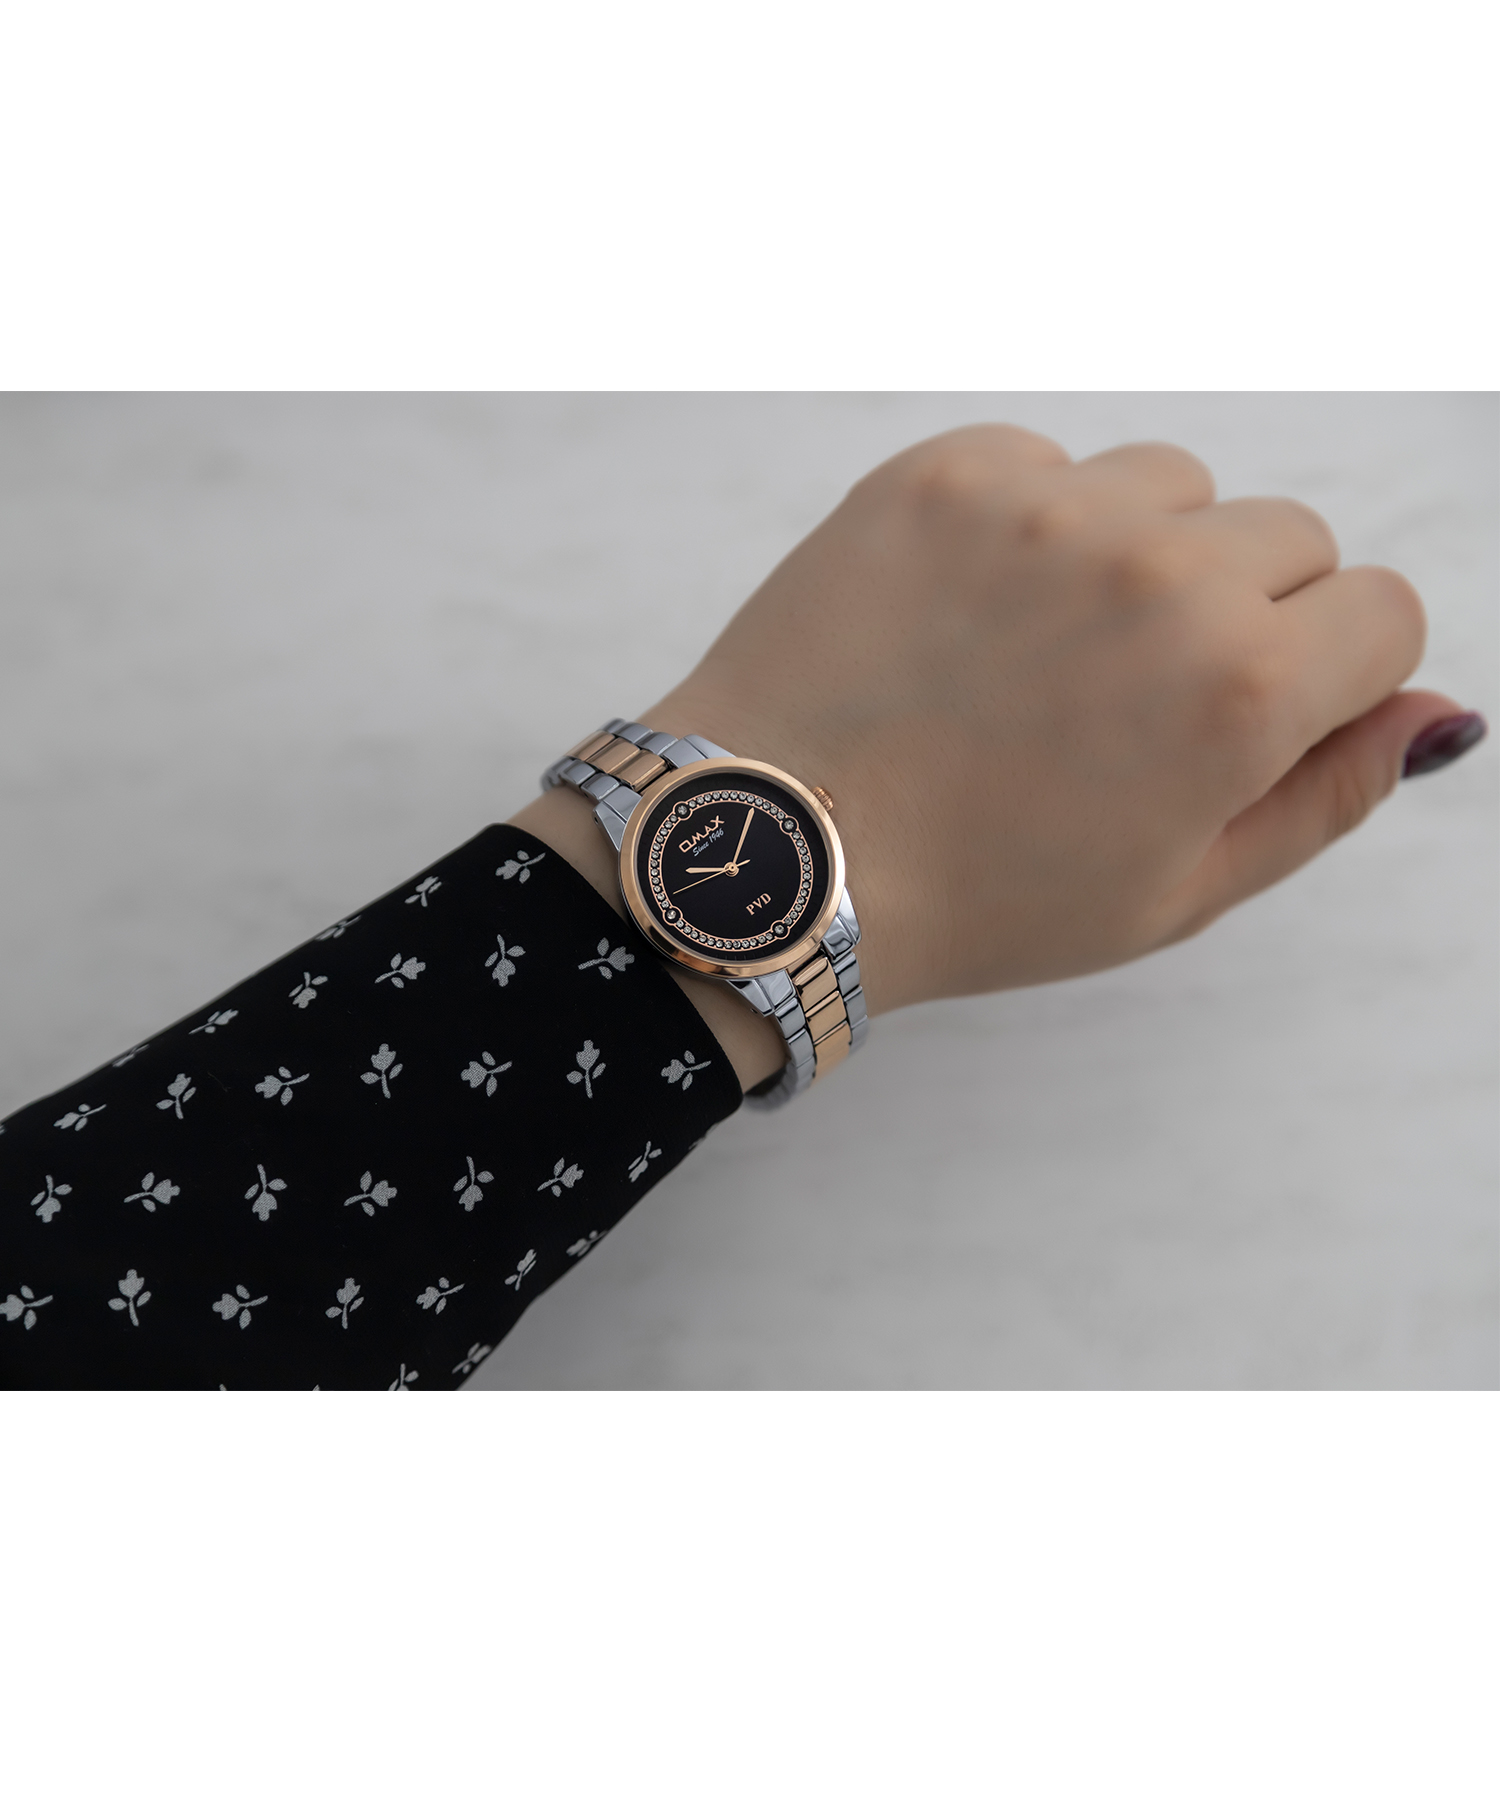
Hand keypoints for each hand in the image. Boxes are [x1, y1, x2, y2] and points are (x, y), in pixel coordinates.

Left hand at [639, 424, 1481, 1016]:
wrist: (774, 856)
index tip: (1250, 714)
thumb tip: (1439, 713)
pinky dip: (1033, 523)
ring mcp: (1048, 507)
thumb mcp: (1176, 894)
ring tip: (1043, 653)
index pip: (1384, 611)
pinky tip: (970, 613)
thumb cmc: (978, 900)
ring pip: (1173, 486)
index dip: (1330, 671)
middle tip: (1127, 701)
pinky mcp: (947, 471)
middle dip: (1241, 611)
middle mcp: (1162, 571)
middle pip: (1288, 538)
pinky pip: (1050, 463)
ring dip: (1142, 553)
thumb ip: (1326, 796)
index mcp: (1243, 687)